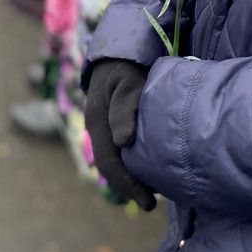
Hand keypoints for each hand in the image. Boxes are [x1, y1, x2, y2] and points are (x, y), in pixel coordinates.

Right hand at [85, 59, 155, 210]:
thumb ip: (125, 107)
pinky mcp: (115, 122)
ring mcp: (105, 125)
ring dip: (132, 176)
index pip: (109, 163)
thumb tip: (124, 141)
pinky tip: (151, 166)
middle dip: (130, 187)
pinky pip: (121, 150)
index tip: (148, 202)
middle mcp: (98, 128)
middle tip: (151, 203)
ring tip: (154, 189)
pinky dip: (134, 162)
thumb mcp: (127, 81)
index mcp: (97, 122)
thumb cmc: (127, 64)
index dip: (127, 185)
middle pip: (111, 166)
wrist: (120, 48)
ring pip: (115, 159)